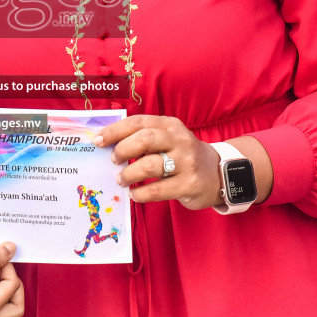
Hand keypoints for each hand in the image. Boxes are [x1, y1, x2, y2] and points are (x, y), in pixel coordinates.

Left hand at [96, 114, 223, 210]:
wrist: (218, 174)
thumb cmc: (183, 156)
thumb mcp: (168, 139)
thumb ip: (144, 139)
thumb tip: (109, 145)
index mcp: (170, 125)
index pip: (138, 122)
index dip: (115, 131)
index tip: (98, 140)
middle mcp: (180, 140)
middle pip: (145, 139)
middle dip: (123, 150)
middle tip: (113, 161)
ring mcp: (186, 162)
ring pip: (149, 166)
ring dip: (129, 174)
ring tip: (121, 180)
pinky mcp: (189, 184)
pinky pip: (157, 189)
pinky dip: (140, 193)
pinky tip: (134, 194)